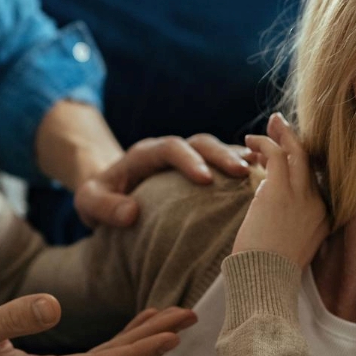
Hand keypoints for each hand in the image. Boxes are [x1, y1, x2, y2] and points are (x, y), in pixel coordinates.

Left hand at [74, 133, 257, 228]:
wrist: (107, 190)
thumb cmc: (99, 198)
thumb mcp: (89, 203)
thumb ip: (104, 207)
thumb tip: (131, 213)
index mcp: (144, 154)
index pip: (170, 148)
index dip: (188, 160)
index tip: (205, 180)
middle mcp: (170, 151)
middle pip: (201, 143)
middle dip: (223, 155)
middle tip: (244, 174)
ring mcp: (189, 157)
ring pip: (219, 148)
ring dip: (241, 158)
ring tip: (266, 172)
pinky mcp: (202, 168)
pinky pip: (227, 162)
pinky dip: (246, 168)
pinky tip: (266, 181)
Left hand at [233, 113, 330, 266]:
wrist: (266, 282)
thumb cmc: (268, 272)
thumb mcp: (287, 245)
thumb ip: (285, 222)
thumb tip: (267, 203)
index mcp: (323, 218)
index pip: (315, 180)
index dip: (300, 162)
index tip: (285, 151)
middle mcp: (317, 204)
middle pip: (310, 161)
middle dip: (296, 139)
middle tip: (281, 124)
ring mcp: (301, 196)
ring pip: (296, 152)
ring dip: (281, 135)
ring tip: (268, 126)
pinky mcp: (279, 191)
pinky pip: (276, 154)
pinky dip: (264, 143)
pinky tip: (250, 142)